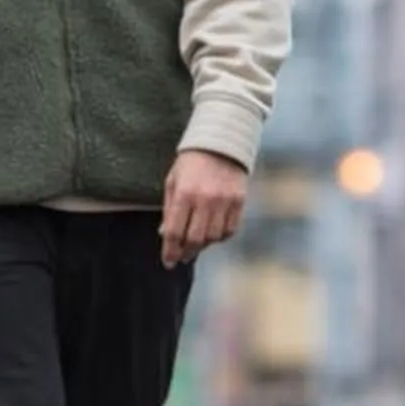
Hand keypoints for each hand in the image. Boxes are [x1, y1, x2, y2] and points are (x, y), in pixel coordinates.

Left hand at [160, 150, 247, 267]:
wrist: (221, 142)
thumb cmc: (191, 163)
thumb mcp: (173, 181)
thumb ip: (169, 209)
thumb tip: (165, 236)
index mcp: (184, 193)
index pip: (174, 232)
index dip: (170, 251)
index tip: (168, 262)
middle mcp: (205, 199)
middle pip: (194, 239)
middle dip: (186, 253)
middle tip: (182, 257)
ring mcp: (224, 201)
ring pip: (213, 238)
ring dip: (203, 245)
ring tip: (197, 244)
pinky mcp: (239, 201)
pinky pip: (230, 230)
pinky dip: (220, 237)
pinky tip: (213, 234)